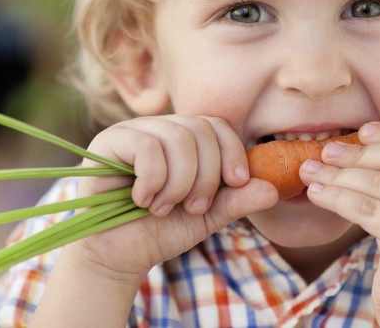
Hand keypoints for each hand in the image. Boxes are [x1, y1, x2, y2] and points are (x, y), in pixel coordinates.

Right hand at [69, 115, 278, 280]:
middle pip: (200, 130)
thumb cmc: (161, 231)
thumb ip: (237, 200)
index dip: (232, 152)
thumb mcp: (208, 216)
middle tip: (193, 208)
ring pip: (177, 138)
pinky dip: (153, 180)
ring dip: (179, 183)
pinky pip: (147, 146)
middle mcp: (159, 127)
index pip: (217, 125)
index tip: (237, 183)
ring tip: (164, 208)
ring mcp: (132, 131)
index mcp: (184, 138)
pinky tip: (142, 200)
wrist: (119, 256)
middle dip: (206, 177)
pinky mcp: (107, 142)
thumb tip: (273, 189)